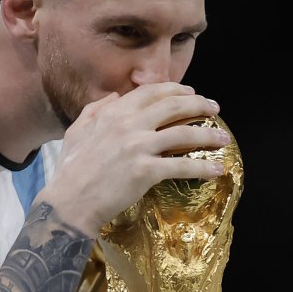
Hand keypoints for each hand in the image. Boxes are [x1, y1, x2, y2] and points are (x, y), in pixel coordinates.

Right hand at [40, 83, 226, 234]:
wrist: (69, 201)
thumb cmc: (71, 169)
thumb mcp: (77, 130)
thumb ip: (95, 109)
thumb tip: (113, 96)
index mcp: (114, 112)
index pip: (151, 92)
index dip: (175, 89)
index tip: (191, 92)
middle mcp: (129, 124)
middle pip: (173, 107)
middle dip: (199, 104)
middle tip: (214, 108)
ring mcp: (139, 147)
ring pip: (183, 135)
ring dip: (208, 135)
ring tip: (223, 137)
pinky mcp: (146, 171)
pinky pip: (181, 167)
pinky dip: (202, 168)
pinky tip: (217, 170)